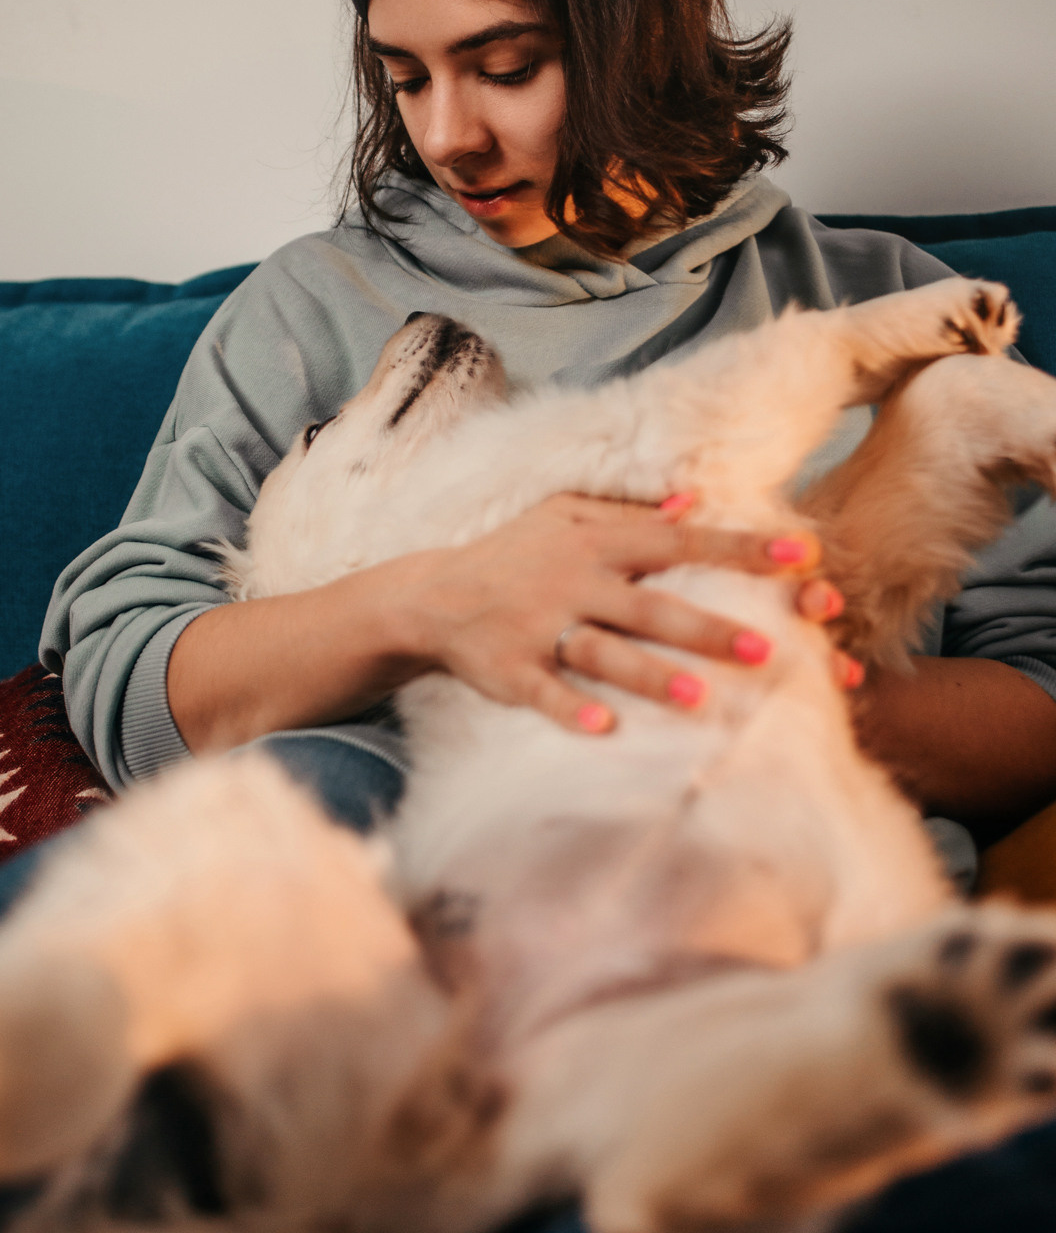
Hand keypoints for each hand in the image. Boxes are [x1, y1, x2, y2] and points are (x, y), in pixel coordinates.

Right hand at [397, 492, 836, 733]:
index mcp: (596, 543)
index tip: (801, 557)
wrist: (431, 595)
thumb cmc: (511, 554)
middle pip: (650, 606)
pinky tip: (607, 730)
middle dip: (706, 627)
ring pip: (603, 653)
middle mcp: (574, 582)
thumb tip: (695, 501)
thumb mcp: (563, 515)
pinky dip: (572, 711)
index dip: (741, 549)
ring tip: (698, 699)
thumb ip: (629, 510)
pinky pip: (545, 693)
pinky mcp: (510, 670)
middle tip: (766, 649)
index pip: (680, 543)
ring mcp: (541, 628)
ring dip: (649, 676)